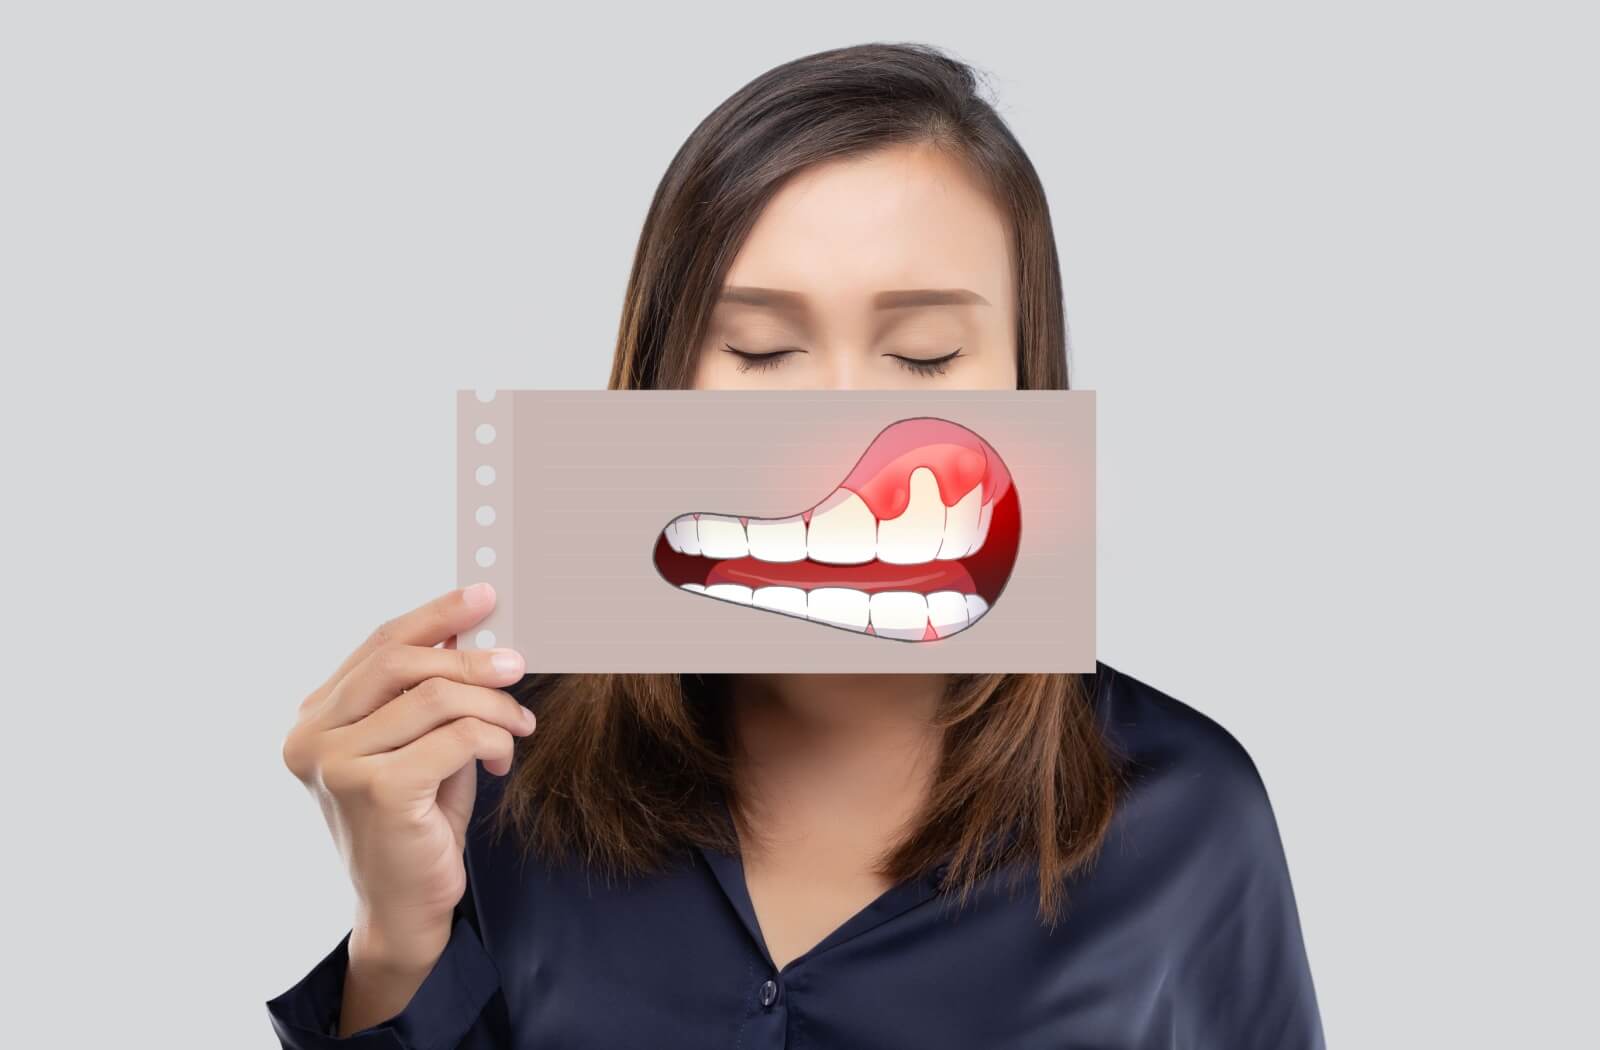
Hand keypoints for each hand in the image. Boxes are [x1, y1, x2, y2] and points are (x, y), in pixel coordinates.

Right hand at [281, 583, 534, 964]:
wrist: (406, 907)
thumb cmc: (416, 822)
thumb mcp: (418, 744)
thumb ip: (427, 693)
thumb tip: (470, 631)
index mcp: (314, 719)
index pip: (379, 646)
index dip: (434, 616)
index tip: (484, 597)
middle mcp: (312, 738)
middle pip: (402, 661)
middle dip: (470, 657)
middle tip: (517, 664)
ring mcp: (337, 764)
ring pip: (436, 697)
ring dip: (492, 706)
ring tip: (517, 725)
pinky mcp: (376, 790)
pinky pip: (455, 736)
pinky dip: (492, 739)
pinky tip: (500, 760)